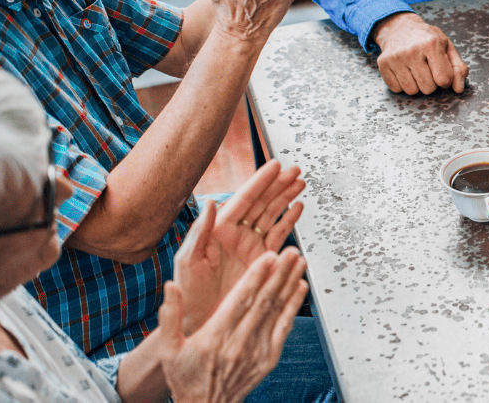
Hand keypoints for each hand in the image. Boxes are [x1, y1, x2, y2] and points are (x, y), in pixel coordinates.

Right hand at [153, 249, 308, 402]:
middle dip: (279, 274)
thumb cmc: (186, 377)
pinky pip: (284, 328)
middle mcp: (239, 343)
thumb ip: (170, 315)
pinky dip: (293, 307)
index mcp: (215, 337)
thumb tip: (171, 286)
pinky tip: (300, 289)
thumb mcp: (169, 348)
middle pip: (263, 302)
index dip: (256, 277)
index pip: (240, 301)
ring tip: (299, 262)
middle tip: (290, 251)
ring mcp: (257, 351)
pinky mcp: (269, 359)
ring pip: (277, 311)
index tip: (268, 257)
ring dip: (290, 284)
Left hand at [176, 160, 305, 332]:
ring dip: (286, 198)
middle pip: (261, 203)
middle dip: (279, 185)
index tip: (274, 166)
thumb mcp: (188, 261)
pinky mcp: (262, 261)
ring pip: (272, 216)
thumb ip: (200, 231)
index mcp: (219, 232)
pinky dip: (289, 221)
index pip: (243, 200)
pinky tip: (297, 208)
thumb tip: (209, 202)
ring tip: (300, 183)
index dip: (260, 182)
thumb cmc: (189, 294)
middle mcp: (236, 236)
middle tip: (294, 170)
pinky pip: (278, 236)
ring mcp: (250, 248)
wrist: (202, 322)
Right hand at [372, 12, 467, 93]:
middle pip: (428, 88)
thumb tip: (458, 89)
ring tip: (415, 69)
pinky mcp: (383, 63)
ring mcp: (396, 57)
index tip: (441, 70)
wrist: (400, 27)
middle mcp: (412, 50)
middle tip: (426, 68)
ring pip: (412, 91)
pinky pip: (396, 89)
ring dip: (416, 84)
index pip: (444, 80)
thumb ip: (458, 68)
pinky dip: (401, 84)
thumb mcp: (447, 47)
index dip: (445, 79)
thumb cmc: (427, 39)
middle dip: (431, 82)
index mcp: (432, 44)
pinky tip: (403, 70)